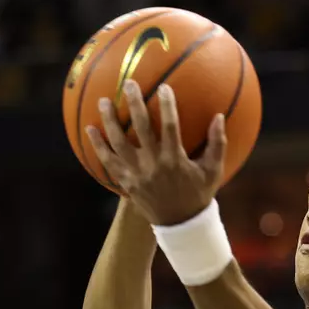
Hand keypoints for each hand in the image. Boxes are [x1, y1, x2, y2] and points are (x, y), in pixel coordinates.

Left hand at [86, 81, 225, 225]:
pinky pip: (108, 162)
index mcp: (175, 160)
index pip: (170, 127)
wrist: (180, 224)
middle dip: (134, 105)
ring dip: (110, 121)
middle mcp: (153, 165)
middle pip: (141, 129)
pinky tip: (89, 129)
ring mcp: (137, 174)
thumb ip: (217, 144)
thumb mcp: (213, 171)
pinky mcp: (126, 182)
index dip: (167, 106)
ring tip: (103, 101)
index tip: (164, 87)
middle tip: (129, 84)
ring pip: (119, 143)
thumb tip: (219, 116)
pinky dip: (98, 146)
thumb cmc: (198, 194)